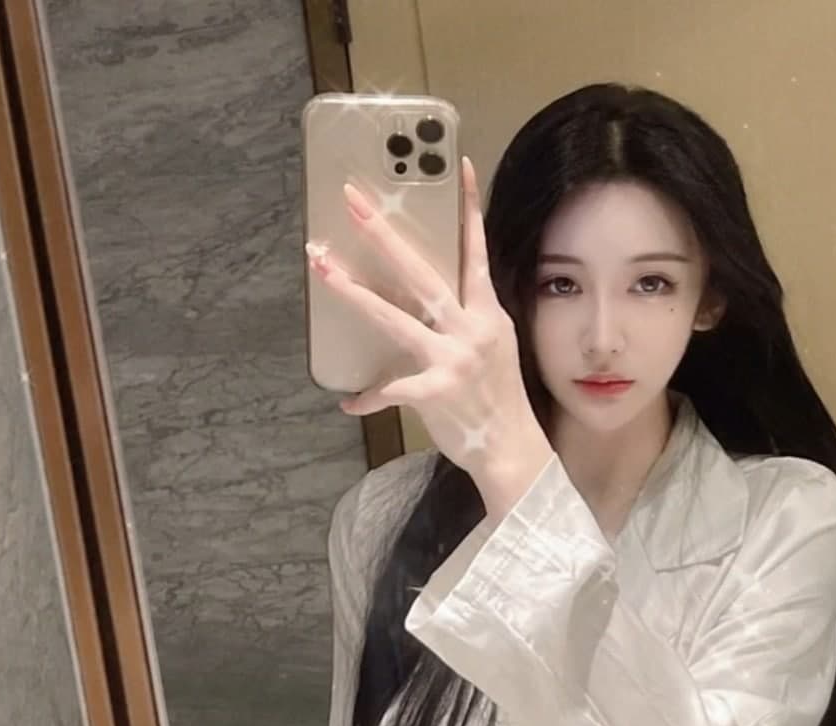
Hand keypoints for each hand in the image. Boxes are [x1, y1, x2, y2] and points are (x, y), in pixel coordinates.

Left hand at [305, 157, 550, 484]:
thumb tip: (433, 300)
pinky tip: (348, 401)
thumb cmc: (498, 399)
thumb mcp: (494, 348)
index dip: (467, 207)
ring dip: (355, 292)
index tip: (455, 165)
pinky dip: (369, 397)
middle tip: (353, 200)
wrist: (513, 449)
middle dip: (384, 234)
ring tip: (322, 266)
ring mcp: (454, 359)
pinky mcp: (437, 391)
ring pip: (395, 317)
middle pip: (422, 271)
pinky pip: (392, 388)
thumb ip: (467, 319)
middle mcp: (471, 328)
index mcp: (486, 313)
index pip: (475, 250)